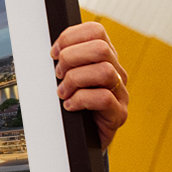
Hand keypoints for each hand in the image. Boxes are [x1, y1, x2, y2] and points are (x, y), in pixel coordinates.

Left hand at [51, 21, 128, 149]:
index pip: (95, 31)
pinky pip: (104, 98)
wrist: (81, 140)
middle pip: (101, 48)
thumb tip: (50, 51)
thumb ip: (63, 62)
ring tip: (62, 93)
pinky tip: (70, 106)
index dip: (70, 37)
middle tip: (58, 74)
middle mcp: (116, 72)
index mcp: (104, 58)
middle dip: (71, 58)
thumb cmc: (72, 106)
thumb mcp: (65, 78)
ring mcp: (121, 93)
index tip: (53, 53)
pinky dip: (81, 100)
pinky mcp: (119, 114)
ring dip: (75, 80)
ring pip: (104, 71)